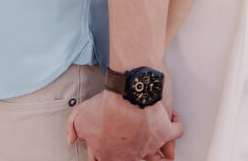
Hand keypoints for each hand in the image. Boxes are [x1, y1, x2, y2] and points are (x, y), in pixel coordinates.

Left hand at [66, 89, 182, 160]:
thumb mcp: (80, 115)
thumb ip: (72, 127)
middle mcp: (130, 154)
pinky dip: (176, 125)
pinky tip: (172, 119)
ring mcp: (149, 145)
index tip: (113, 149)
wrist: (127, 92)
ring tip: (163, 152)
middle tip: (136, 146)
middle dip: (135, 155)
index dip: (108, 154)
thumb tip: (71, 138)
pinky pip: (176, 132)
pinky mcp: (164, 132)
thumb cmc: (106, 104)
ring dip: (160, 155)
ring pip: (159, 158)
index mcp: (109, 154)